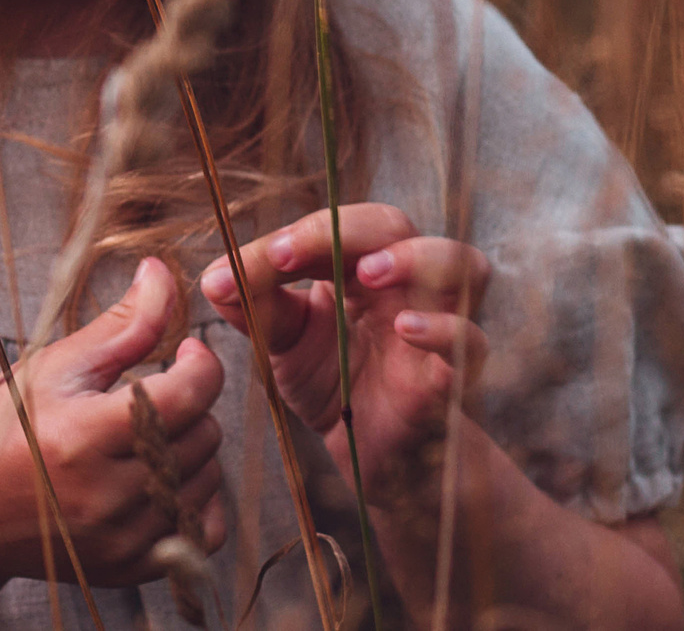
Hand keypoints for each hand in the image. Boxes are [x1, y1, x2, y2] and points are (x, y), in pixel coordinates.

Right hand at [0, 257, 231, 586]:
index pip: (190, 393)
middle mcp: (107, 494)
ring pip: (206, 478)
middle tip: (150, 394)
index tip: (185, 351)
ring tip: (146, 435)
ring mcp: (120, 538)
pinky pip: (200, 528)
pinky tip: (161, 477)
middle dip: (189, 403)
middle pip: (203, 434)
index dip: (200, 362)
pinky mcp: (126, 567)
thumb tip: (164, 273)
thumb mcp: (55, 367)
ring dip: (190, 448)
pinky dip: (194, 498)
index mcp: (85, 435)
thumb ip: (123, 325)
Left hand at [197, 204, 489, 505]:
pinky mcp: (456, 373)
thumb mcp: (283, 345)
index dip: (300, 234)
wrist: (369, 457)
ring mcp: (438, 322)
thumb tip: (213, 280)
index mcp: (358, 266)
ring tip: (370, 274)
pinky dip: (443, 328)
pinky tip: (407, 328)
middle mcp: (405, 283)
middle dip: (348, 230)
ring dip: (417, 259)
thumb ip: (254, 308)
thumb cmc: (334, 385)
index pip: (337, 226)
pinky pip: (471, 339)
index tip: (264, 258)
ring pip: (462, 264)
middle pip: (396, 225)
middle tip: (293, 253)